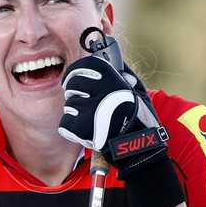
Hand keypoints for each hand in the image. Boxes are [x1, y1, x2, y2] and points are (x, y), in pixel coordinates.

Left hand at [58, 56, 184, 206]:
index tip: (72, 79)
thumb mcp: (138, 89)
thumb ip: (122, 72)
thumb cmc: (139, 118)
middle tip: (86, 103)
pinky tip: (86, 132)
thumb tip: (107, 58)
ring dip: (76, 114)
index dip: (74, 72)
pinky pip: (65, 124)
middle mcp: (101, 91)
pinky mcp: (82, 129)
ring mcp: (91, 110)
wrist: (140, 148)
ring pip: (69, 106)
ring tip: (93, 121)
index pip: (82, 66)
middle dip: (75, 94)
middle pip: (71, 85)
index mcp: (113, 79)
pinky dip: (72, 129)